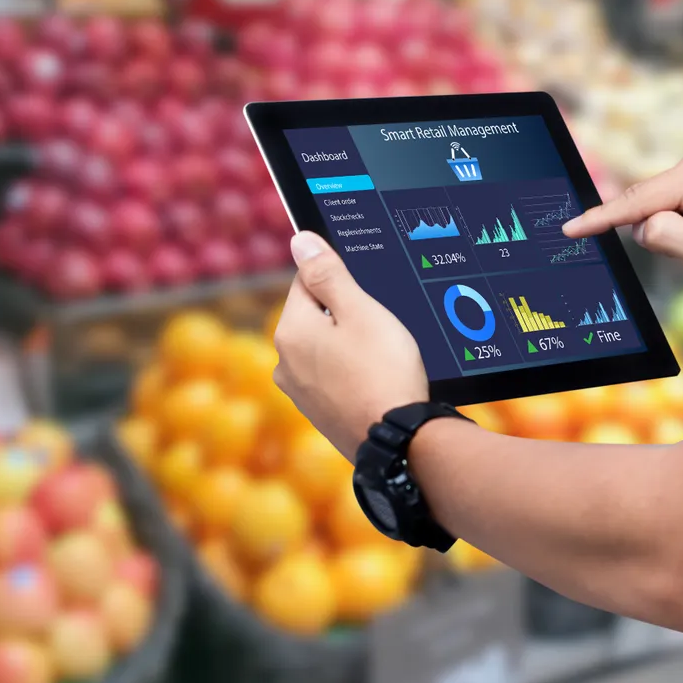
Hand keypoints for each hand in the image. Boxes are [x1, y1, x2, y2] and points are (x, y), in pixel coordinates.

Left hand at [273, 233, 428, 457]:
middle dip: (345, 315)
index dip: (341, 281)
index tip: (367, 296)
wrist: (398, 441)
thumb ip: (328, 273)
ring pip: (325, 347)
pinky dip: (352, 372)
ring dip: (350, 344)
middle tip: (380, 328)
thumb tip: (299, 240)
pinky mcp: (317, 412)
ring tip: (382, 357)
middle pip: (315, 315)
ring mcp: (299, 391)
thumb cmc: (384, 370)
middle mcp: (284, 361)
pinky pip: (332, 376)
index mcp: (290, 330)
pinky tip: (376, 380)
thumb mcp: (360, 311)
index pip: (307, 280)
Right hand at [563, 139, 682, 299]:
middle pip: (648, 201)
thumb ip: (662, 236)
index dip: (601, 218)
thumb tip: (638, 225)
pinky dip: (679, 221)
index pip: (639, 200)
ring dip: (672, 227)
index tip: (569, 229)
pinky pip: (670, 200)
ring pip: (658, 203)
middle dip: (658, 230)